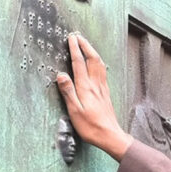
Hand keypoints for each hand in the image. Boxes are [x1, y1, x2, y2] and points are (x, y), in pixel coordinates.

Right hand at [56, 33, 133, 160]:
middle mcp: (95, 84)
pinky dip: (98, 61)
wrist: (110, 135)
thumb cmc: (90, 126)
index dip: (75, 49)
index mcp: (85, 87)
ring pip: (99, 64)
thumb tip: (61, 74)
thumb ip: (68, 91)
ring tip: (86, 44)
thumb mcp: (74, 111)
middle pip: (92, 59)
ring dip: (92, 51)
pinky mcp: (105, 93)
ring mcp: (102, 88)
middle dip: (85, 45)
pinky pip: (102, 71)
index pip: (79, 63)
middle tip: (78, 36)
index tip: (71, 38)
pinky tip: (97, 63)